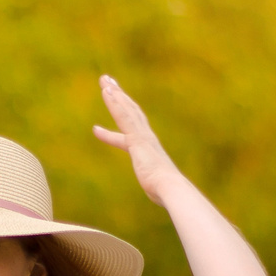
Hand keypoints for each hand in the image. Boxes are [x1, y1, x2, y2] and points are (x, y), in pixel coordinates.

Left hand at [92, 73, 183, 207]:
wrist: (171, 188)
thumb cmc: (165, 191)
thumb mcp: (157, 186)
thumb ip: (158, 186)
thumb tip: (164, 195)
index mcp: (149, 146)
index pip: (134, 125)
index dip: (124, 114)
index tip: (117, 104)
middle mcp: (147, 136)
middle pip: (130, 110)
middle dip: (119, 96)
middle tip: (108, 82)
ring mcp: (142, 136)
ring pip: (126, 109)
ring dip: (114, 93)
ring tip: (104, 80)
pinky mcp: (137, 138)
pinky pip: (123, 116)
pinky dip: (115, 103)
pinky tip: (107, 91)